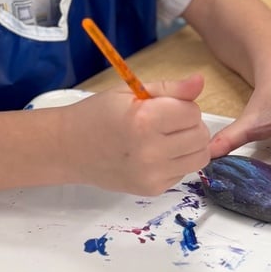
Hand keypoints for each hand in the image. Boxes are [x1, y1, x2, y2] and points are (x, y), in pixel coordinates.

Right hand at [63, 74, 209, 195]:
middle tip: (165, 120)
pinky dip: (176, 160)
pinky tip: (154, 153)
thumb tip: (200, 80)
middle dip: (189, 124)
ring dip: (189, 144)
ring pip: (199, 157)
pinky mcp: (153, 190)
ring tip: (165, 136)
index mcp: (144, 120)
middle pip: (200, 136)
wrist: (69, 148)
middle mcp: (150, 151)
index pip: (192, 112)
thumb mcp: (130, 92)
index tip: (164, 105)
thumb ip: (170, 89)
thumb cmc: (97, 114)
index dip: (182, 104)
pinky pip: (183, 172)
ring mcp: (152, 175)